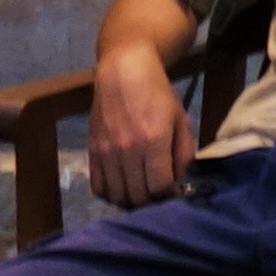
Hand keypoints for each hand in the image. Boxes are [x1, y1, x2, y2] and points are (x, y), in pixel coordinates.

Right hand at [85, 45, 194, 207]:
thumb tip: (183, 183)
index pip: (160, 187)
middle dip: (152, 201)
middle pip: (138, 196)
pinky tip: (122, 187)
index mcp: (154, 141)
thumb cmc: (157, 96)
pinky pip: (98, 187)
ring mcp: (106, 153)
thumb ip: (183, 153)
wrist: (123, 74)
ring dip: (131, 201)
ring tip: (141, 192)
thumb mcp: (180, 120)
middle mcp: (127, 150)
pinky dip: (110, 194)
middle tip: (158, 194)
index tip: (175, 192)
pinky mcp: (91, 152)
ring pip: (117, 196)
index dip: (170, 195)